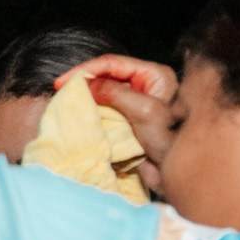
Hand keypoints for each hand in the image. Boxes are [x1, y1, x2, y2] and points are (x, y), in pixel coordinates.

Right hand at [58, 54, 178, 183]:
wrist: (179, 175)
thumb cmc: (169, 139)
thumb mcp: (143, 110)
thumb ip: (113, 93)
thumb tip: (85, 84)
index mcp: (153, 75)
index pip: (113, 64)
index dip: (86, 70)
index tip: (62, 81)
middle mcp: (145, 86)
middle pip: (106, 76)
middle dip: (83, 81)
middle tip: (60, 90)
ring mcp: (135, 104)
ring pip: (103, 94)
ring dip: (85, 97)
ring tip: (65, 101)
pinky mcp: (127, 122)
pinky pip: (104, 111)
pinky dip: (90, 112)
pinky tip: (78, 114)